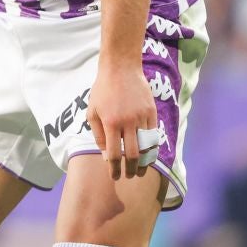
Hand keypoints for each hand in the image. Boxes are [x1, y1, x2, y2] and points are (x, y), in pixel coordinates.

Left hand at [86, 62, 159, 181]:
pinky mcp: (152, 112)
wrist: (121, 69)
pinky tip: (148, 155)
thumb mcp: (92, 112)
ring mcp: (142, 117)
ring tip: (140, 171)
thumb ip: (98, 135)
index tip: (115, 177)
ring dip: (144, 162)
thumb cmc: (102, 91)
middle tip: (128, 177)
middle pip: (133, 154)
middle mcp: (128, 122)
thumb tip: (106, 155)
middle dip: (131, 170)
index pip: (114, 154)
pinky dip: (152, 147)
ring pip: (147, 147)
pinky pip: (154, 135)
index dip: (115, 169)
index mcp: (111, 123)